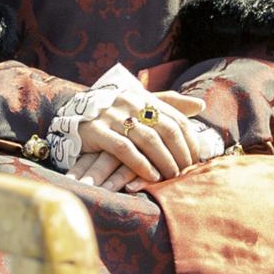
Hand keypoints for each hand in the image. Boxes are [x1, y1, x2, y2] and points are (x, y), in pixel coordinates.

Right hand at [69, 88, 225, 192]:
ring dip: (165, 161)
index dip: (190, 140)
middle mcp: (129, 102)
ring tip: (172, 176)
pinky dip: (142, 164)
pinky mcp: (96, 131)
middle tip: (187, 172)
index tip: (196, 159)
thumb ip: (170, 105)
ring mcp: (112, 116)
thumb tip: (200, 105)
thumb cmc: (114, 114)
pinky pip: (124, 149)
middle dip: (180, 153)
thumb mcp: (140, 105)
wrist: (73, 114)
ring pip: (148, 140)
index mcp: (143, 97)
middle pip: (166, 129)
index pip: (176, 118)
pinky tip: (152, 176)